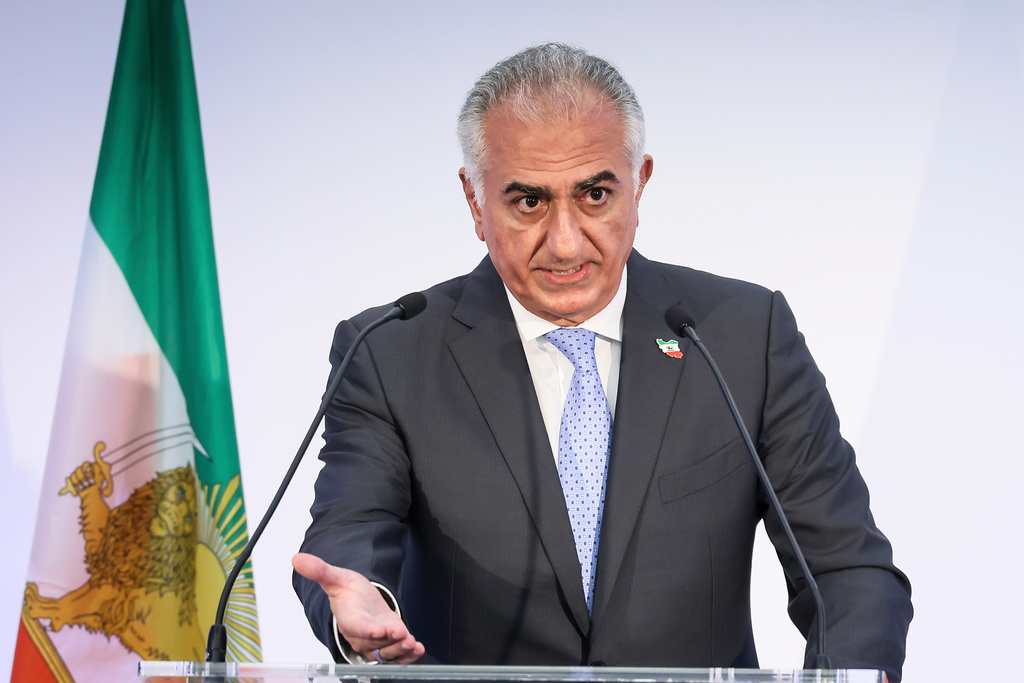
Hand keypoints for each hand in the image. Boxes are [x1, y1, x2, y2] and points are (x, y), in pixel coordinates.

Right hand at [292, 553, 424, 663]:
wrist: (359, 601)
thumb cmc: (348, 592)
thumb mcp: (336, 577)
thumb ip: (320, 571)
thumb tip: (297, 558)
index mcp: (348, 618)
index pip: (356, 626)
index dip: (367, 630)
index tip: (379, 630)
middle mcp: (361, 635)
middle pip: (374, 644)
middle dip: (389, 642)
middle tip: (403, 636)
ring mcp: (375, 642)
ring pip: (386, 653)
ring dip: (400, 650)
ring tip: (412, 643)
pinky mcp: (388, 645)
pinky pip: (397, 656)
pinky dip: (408, 656)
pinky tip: (418, 649)